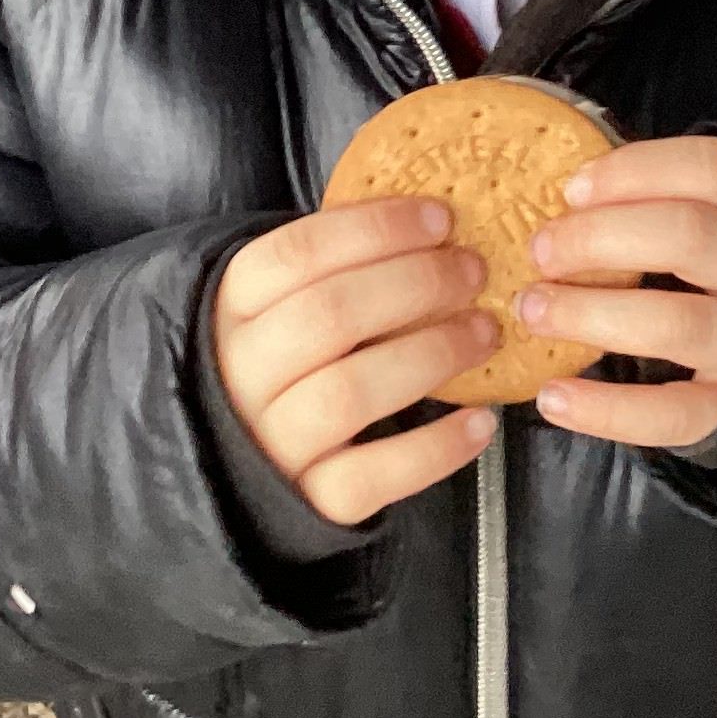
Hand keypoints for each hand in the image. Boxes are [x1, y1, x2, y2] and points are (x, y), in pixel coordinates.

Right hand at [215, 199, 499, 526]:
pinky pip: (371, 478)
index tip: (440, 218)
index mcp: (233, 307)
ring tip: (485, 334)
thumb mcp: (283, 302)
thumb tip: (432, 223)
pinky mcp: (306, 499)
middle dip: (415, 284)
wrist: (231, 464)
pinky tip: (479, 422)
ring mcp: (271, 440)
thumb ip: (337, 267)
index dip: (375, 230)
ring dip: (430, 355)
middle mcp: (242, 372)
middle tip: (473, 272)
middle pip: (330, 316)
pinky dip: (433, 450)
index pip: (297, 254)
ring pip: (350, 393)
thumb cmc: (282, 358)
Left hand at [521, 136, 716, 449]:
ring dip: (593, 313)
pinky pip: (673, 414)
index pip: (713, 169)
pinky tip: (553, 396)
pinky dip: (607, 409)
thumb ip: (667, 206)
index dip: (636, 172)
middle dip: (600, 238)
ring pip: (680, 323)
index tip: (572, 190)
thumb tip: (568, 197)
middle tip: (541, 251)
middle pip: (692, 235)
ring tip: (533, 310)